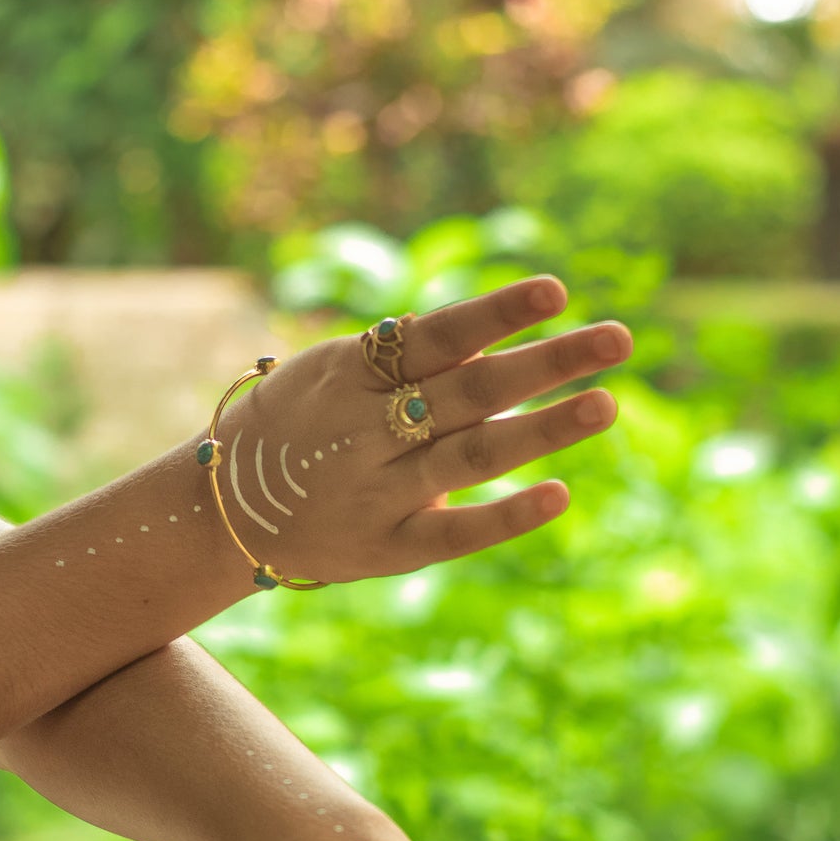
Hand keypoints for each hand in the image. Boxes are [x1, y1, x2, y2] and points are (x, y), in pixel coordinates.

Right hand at [220, 275, 630, 583]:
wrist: (220, 514)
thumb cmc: (296, 427)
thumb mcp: (332, 375)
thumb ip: (409, 362)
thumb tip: (502, 334)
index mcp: (352, 374)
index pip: (436, 335)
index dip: (495, 312)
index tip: (557, 290)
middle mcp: (366, 431)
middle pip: (471, 390)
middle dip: (548, 362)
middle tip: (620, 338)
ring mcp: (377, 494)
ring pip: (472, 457)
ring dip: (542, 428)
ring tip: (607, 402)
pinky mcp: (385, 551)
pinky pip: (452, 535)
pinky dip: (504, 516)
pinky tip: (559, 495)